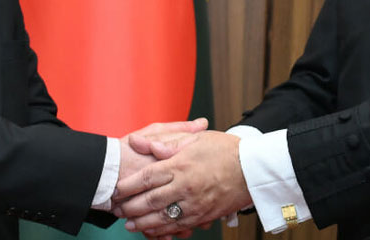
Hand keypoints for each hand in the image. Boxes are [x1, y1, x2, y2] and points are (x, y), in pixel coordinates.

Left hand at [113, 130, 250, 236]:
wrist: (254, 169)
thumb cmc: (225, 150)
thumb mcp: (195, 138)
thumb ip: (166, 142)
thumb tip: (140, 142)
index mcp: (181, 165)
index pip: (147, 177)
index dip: (128, 185)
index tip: (115, 189)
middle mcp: (185, 186)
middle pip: (150, 200)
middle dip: (130, 207)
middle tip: (116, 209)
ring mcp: (195, 204)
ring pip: (162, 218)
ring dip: (142, 223)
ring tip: (129, 225)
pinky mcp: (204, 215)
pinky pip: (179, 227)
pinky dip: (163, 231)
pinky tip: (153, 232)